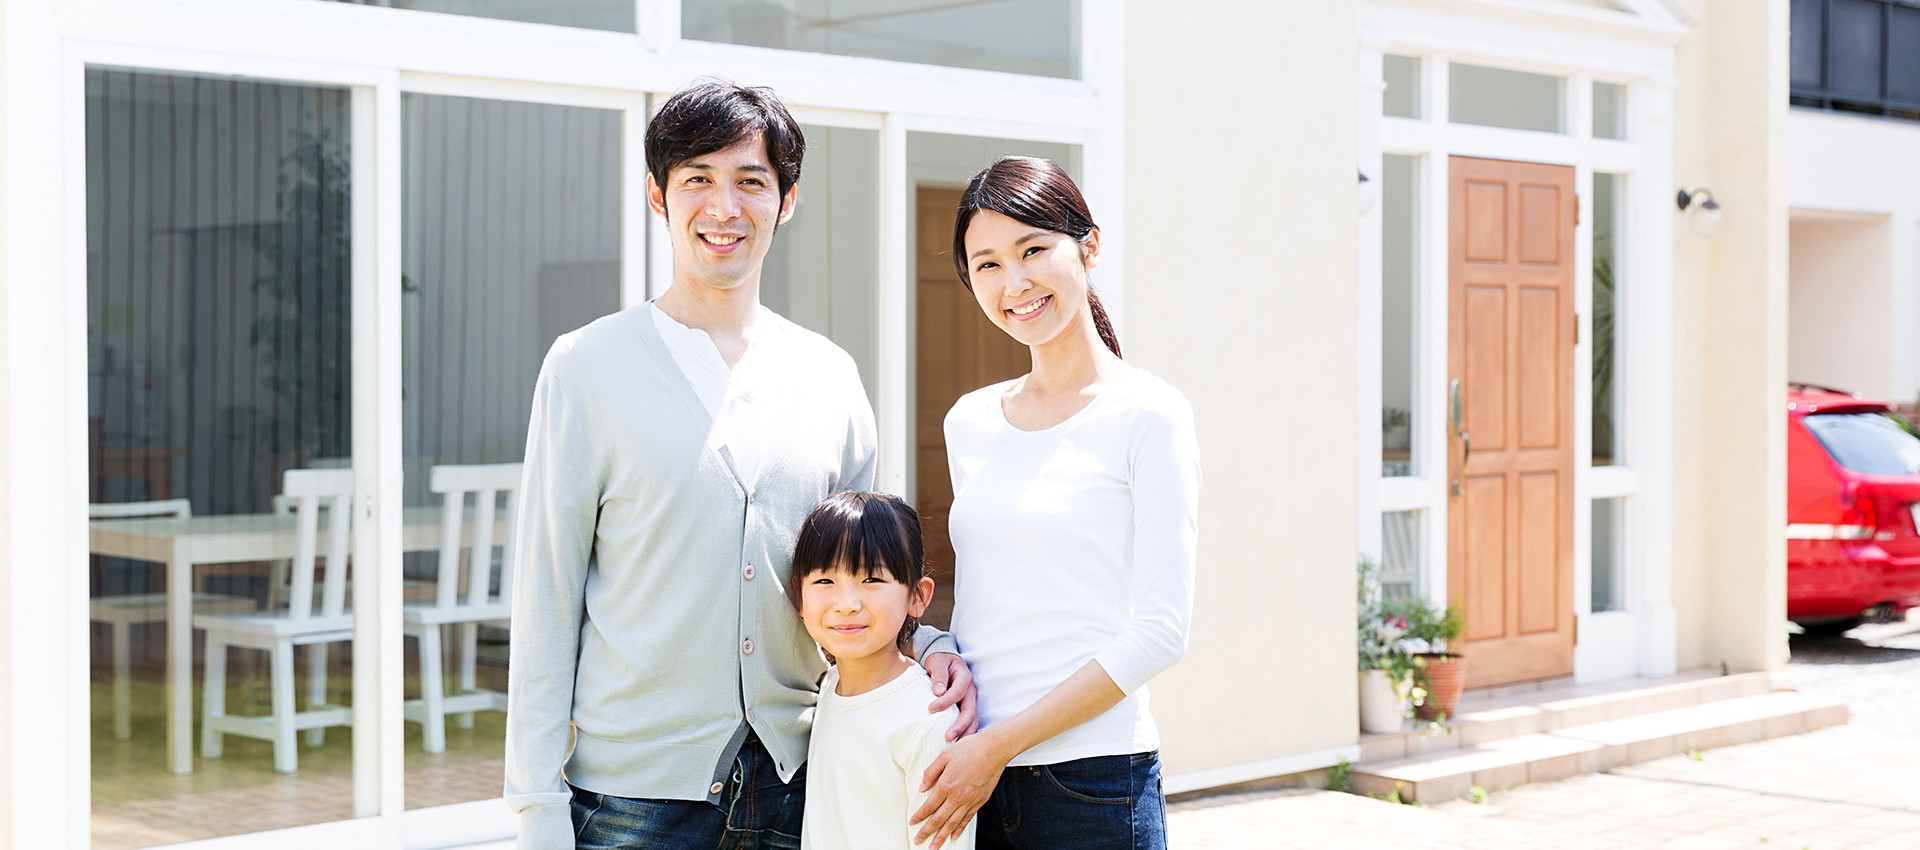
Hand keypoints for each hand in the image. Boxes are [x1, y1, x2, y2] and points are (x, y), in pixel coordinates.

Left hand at [911, 731, 1004, 848]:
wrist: (994, 749)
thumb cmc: (969, 749)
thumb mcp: (944, 756)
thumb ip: (931, 773)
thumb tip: (922, 788)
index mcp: (946, 785)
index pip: (929, 806)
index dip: (919, 816)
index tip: (912, 823)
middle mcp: (957, 797)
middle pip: (939, 820)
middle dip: (926, 832)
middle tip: (917, 841)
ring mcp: (970, 801)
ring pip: (953, 824)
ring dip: (942, 836)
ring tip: (934, 847)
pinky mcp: (980, 801)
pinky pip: (967, 819)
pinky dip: (959, 829)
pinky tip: (954, 836)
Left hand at [923, 651, 978, 740]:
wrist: (945, 661)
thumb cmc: (940, 661)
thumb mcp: (938, 662)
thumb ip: (938, 674)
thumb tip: (938, 691)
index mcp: (965, 677)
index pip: (958, 692)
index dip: (945, 701)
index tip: (930, 709)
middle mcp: (971, 690)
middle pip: (970, 710)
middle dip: (960, 725)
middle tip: (948, 737)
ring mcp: (971, 700)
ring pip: (973, 719)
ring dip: (965, 733)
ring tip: (954, 746)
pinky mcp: (967, 708)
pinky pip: (969, 723)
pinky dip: (965, 733)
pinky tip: (957, 745)